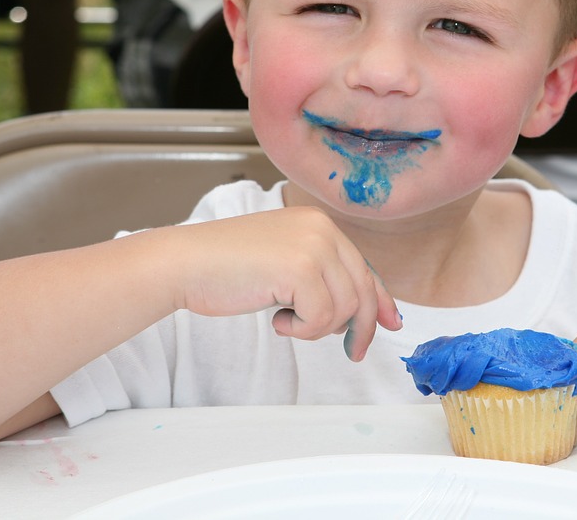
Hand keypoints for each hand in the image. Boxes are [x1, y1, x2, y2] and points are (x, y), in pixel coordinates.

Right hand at [168, 207, 401, 359]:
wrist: (184, 264)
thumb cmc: (225, 269)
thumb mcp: (283, 264)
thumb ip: (321, 278)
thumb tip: (366, 313)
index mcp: (319, 224)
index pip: (363, 267)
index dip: (381, 300)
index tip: (391, 323)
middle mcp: (322, 229)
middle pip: (363, 289)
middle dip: (361, 326)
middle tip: (352, 352)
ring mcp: (313, 246)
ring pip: (345, 308)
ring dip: (317, 328)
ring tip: (286, 321)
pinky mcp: (300, 269)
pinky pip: (321, 317)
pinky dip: (301, 330)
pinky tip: (275, 320)